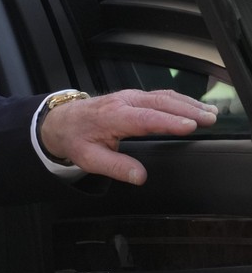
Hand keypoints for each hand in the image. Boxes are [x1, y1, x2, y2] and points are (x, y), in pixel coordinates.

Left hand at [39, 89, 217, 185]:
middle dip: (187, 109)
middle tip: (210, 119)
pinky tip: (194, 106)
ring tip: (210, 112)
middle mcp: (123, 102)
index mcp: (112, 117)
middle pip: (159, 103)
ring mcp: (129, 97)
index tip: (190, 125)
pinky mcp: (133, 97)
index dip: (168, 121)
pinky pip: (160, 96)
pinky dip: (179, 100)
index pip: (145, 118)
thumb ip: (116, 167)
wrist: (61, 121)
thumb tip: (140, 176)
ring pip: (162, 96)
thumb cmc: (76, 139)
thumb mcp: (89, 159)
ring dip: (187, 103)